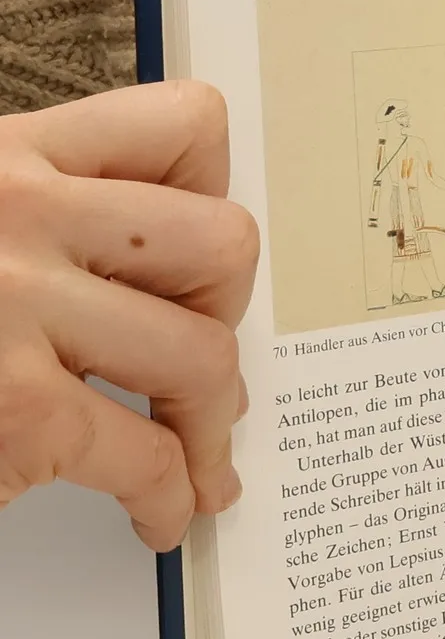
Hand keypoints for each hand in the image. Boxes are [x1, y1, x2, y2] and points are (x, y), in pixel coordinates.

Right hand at [0, 82, 258, 549]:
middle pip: (221, 244)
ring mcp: (15, 311)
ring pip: (202, 352)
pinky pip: (148, 454)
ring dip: (209, 415)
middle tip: (194, 361)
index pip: (183, 126)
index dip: (210, 196)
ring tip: (189, 448)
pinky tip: (158, 512)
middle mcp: (18, 217)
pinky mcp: (15, 412)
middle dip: (227, 315)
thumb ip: (21, 223)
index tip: (193, 256)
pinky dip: (170, 495)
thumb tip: (127, 270)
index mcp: (3, 157)